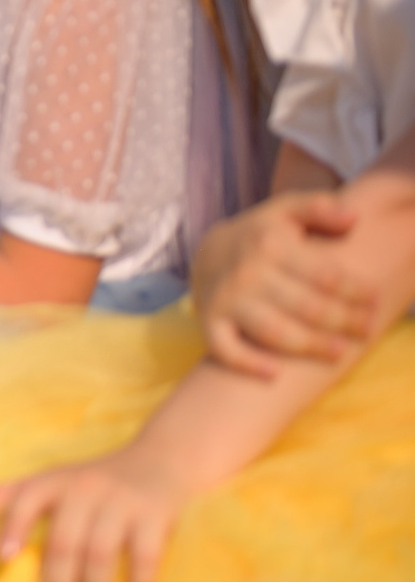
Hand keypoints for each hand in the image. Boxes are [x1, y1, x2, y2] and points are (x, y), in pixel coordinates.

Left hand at [0, 437, 197, 581]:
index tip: (4, 558)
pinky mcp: (154, 516)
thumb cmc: (94, 480)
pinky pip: (144, 557)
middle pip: (64, 542)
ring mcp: (120, 502)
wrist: (158, 461)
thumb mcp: (53, 478)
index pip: (27, 499)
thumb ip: (13, 495)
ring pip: (100, 554)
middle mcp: (85, 489)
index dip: (13, 526)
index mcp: (56, 481)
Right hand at [191, 191, 375, 375]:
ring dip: (312, 346)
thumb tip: (354, 218)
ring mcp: (228, 300)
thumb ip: (318, 207)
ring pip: (276, 332)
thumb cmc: (260, 236)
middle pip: (307, 307)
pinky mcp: (210, 322)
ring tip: (340, 352)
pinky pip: (226, 349)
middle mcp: (248, 274)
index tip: (375, 301)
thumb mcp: (284, 212)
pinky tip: (274, 374)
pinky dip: (248, 364)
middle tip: (367, 330)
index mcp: (270, 245)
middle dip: (343, 322)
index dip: (356, 292)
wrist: (207, 253)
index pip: (324, 275)